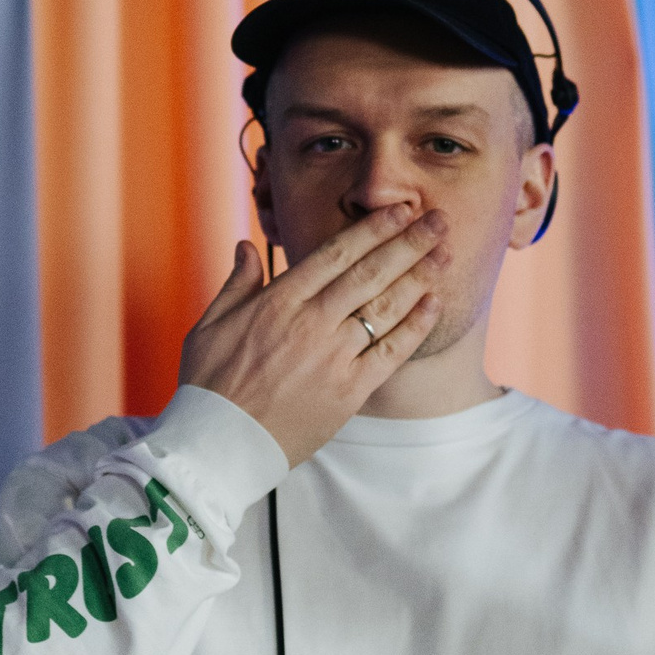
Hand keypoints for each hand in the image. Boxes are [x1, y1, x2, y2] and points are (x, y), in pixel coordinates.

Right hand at [181, 204, 447, 467]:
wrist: (219, 444)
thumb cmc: (210, 384)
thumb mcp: (210, 325)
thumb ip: (237, 283)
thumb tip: (248, 245)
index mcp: (278, 301)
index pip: (336, 254)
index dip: (373, 229)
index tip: (399, 210)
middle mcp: (311, 323)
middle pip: (369, 273)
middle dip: (408, 242)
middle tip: (438, 220)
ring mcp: (332, 357)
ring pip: (384, 307)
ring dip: (419, 277)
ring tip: (445, 253)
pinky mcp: (348, 391)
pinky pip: (390, 353)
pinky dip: (414, 326)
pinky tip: (434, 303)